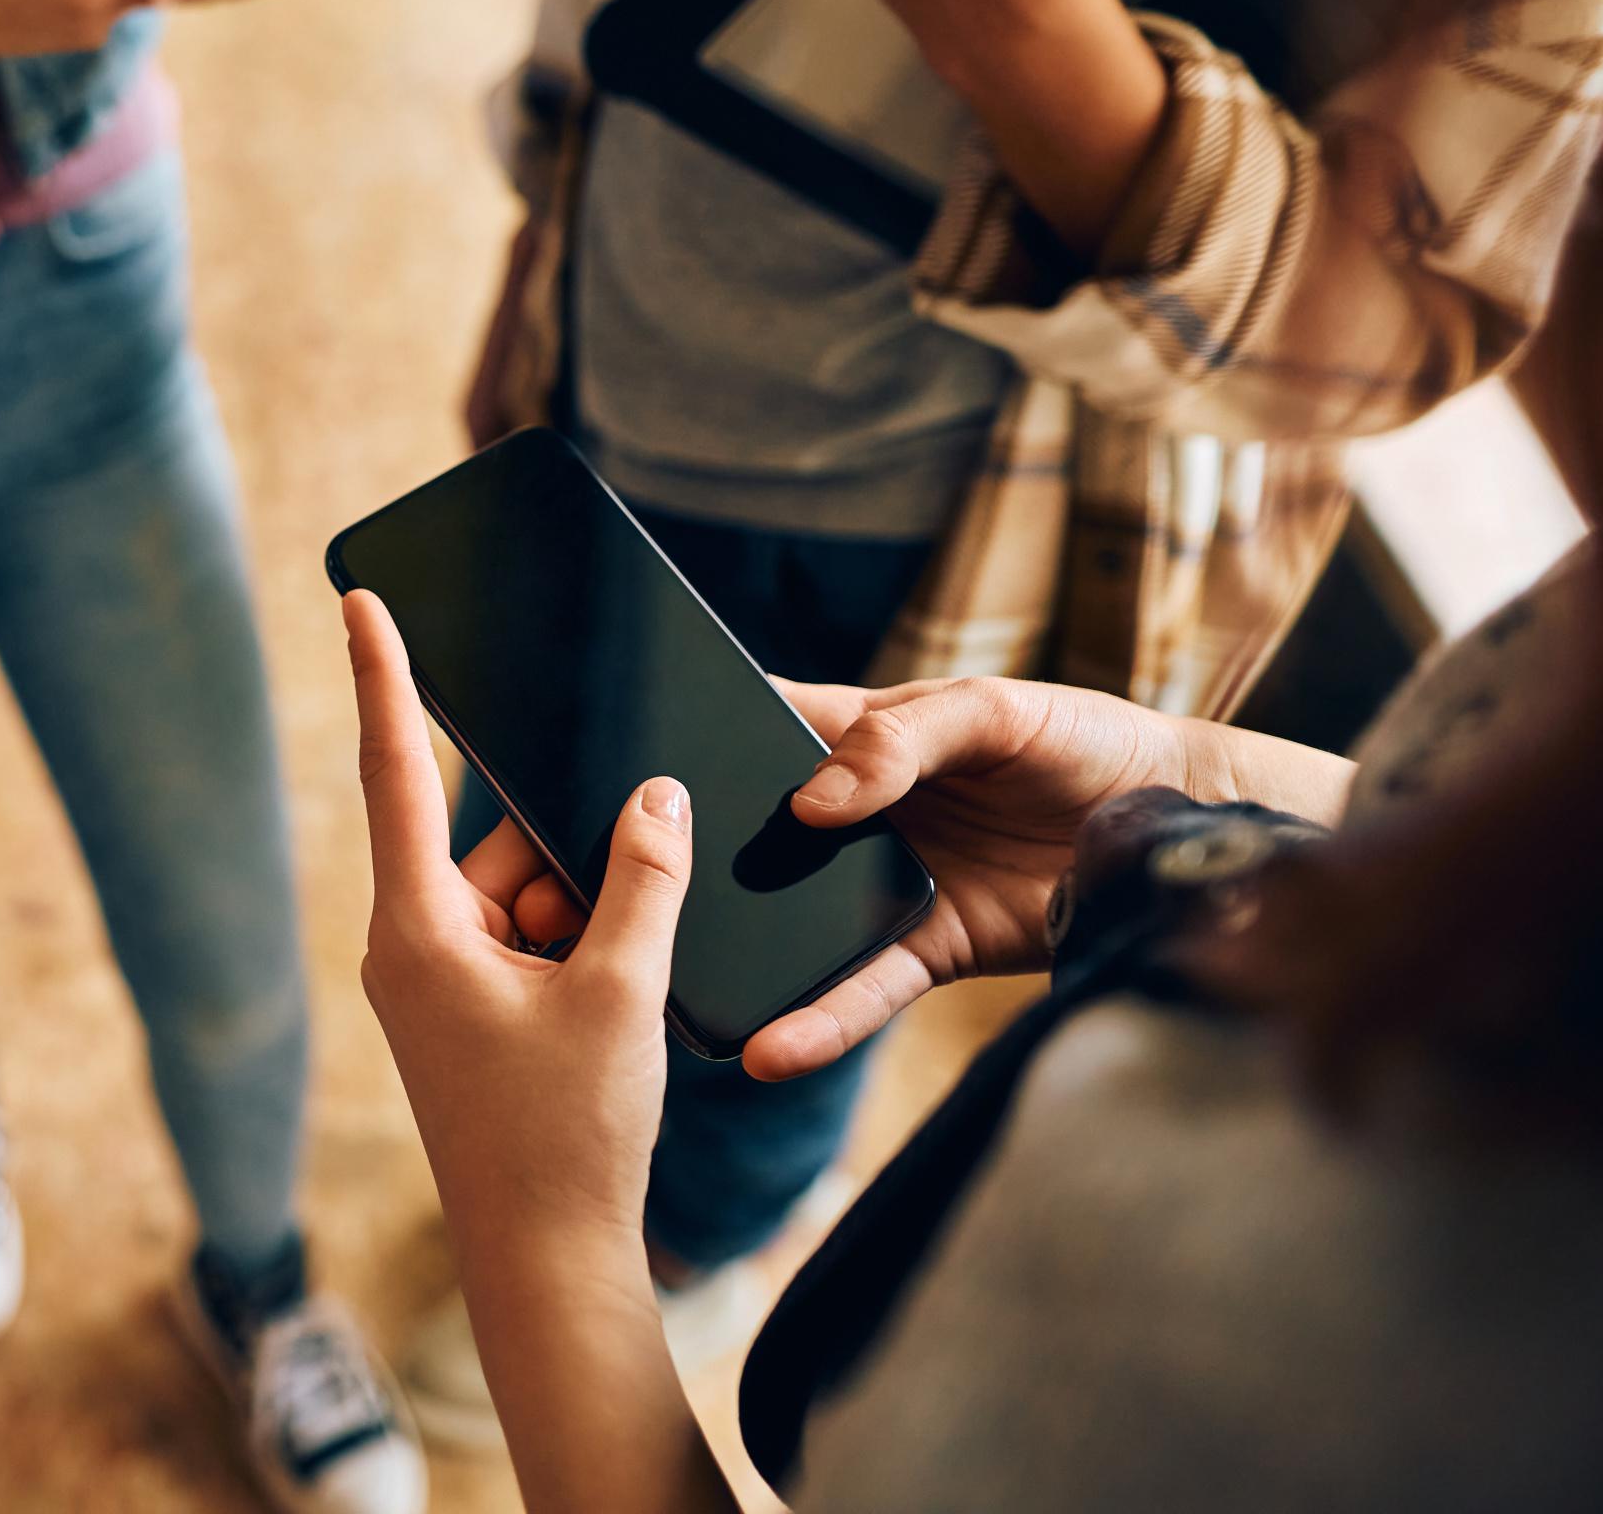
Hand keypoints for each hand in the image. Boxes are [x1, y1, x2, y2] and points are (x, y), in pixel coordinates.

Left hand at [347, 592, 740, 1513]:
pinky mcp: (469, 1016)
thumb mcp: (622, 992)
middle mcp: (411, 945)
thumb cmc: (568, 1137)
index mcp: (418, 927)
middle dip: (573, 861)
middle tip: (625, 921)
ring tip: (623, 996)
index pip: (397, 770)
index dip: (386, 677)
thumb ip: (642, 880)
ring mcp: (438, 984)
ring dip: (590, 917)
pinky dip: (585, 954)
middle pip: (494, 843)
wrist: (547, 1262)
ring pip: (524, 895)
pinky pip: (529, 942)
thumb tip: (654, 796)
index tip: (361, 598)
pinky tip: (624, 1003)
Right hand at [476, 672, 1358, 1083]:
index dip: (673, 744)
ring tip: (651, 989)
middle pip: (737, 838)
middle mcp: (850, 811)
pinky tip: (768, 1049)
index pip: (745, 725)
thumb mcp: (1003, 710)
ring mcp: (878, 885)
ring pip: (780, 928)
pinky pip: (858, 992)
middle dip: (661, 867)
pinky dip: (816, 1023)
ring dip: (722, 958)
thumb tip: (814, 798)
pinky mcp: (924, 950)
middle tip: (572, 898)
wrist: (1187, 828)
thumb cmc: (1090, 741)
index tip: (593, 773)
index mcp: (853, 730)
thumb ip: (906, 737)